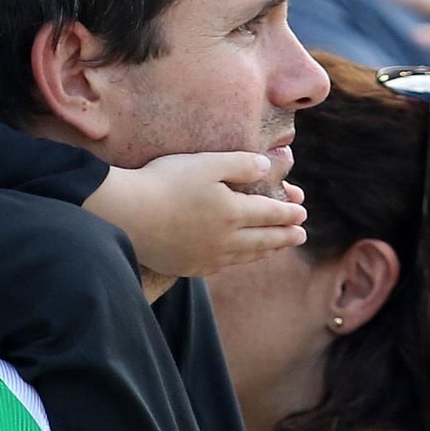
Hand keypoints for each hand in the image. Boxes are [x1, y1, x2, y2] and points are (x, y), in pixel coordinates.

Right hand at [86, 153, 306, 277]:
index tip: (302, 213)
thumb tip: (267, 167)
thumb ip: (240, 164)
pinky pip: (220, 267)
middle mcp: (226, 240)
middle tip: (300, 236)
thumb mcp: (206, 163)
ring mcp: (207, 257)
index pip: (271, 214)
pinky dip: (235, 262)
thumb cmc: (164, 182)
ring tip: (274, 248)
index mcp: (234, 212)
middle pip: (264, 240)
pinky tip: (233, 259)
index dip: (289, 213)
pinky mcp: (187, 266)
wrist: (127, 215)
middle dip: (285, 236)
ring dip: (265, 251)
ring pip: (245, 256)